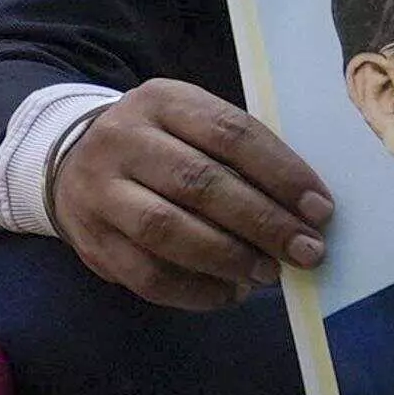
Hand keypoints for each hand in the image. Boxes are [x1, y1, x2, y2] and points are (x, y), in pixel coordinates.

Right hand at [48, 80, 334, 313]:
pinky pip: (146, 275)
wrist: (72, 161)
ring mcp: (100, 191)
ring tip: (268, 273)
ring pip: (167, 230)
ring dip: (228, 257)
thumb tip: (304, 211)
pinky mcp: (91, 240)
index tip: (320, 210)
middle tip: (305, 251)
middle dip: (262, 222)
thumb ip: (239, 158)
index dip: (281, 173)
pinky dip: (195, 291)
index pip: (229, 133)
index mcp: (161, 101)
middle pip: (199, 183)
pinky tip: (228, 293)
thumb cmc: (161, 146)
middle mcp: (123, 139)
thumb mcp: (192, 126)